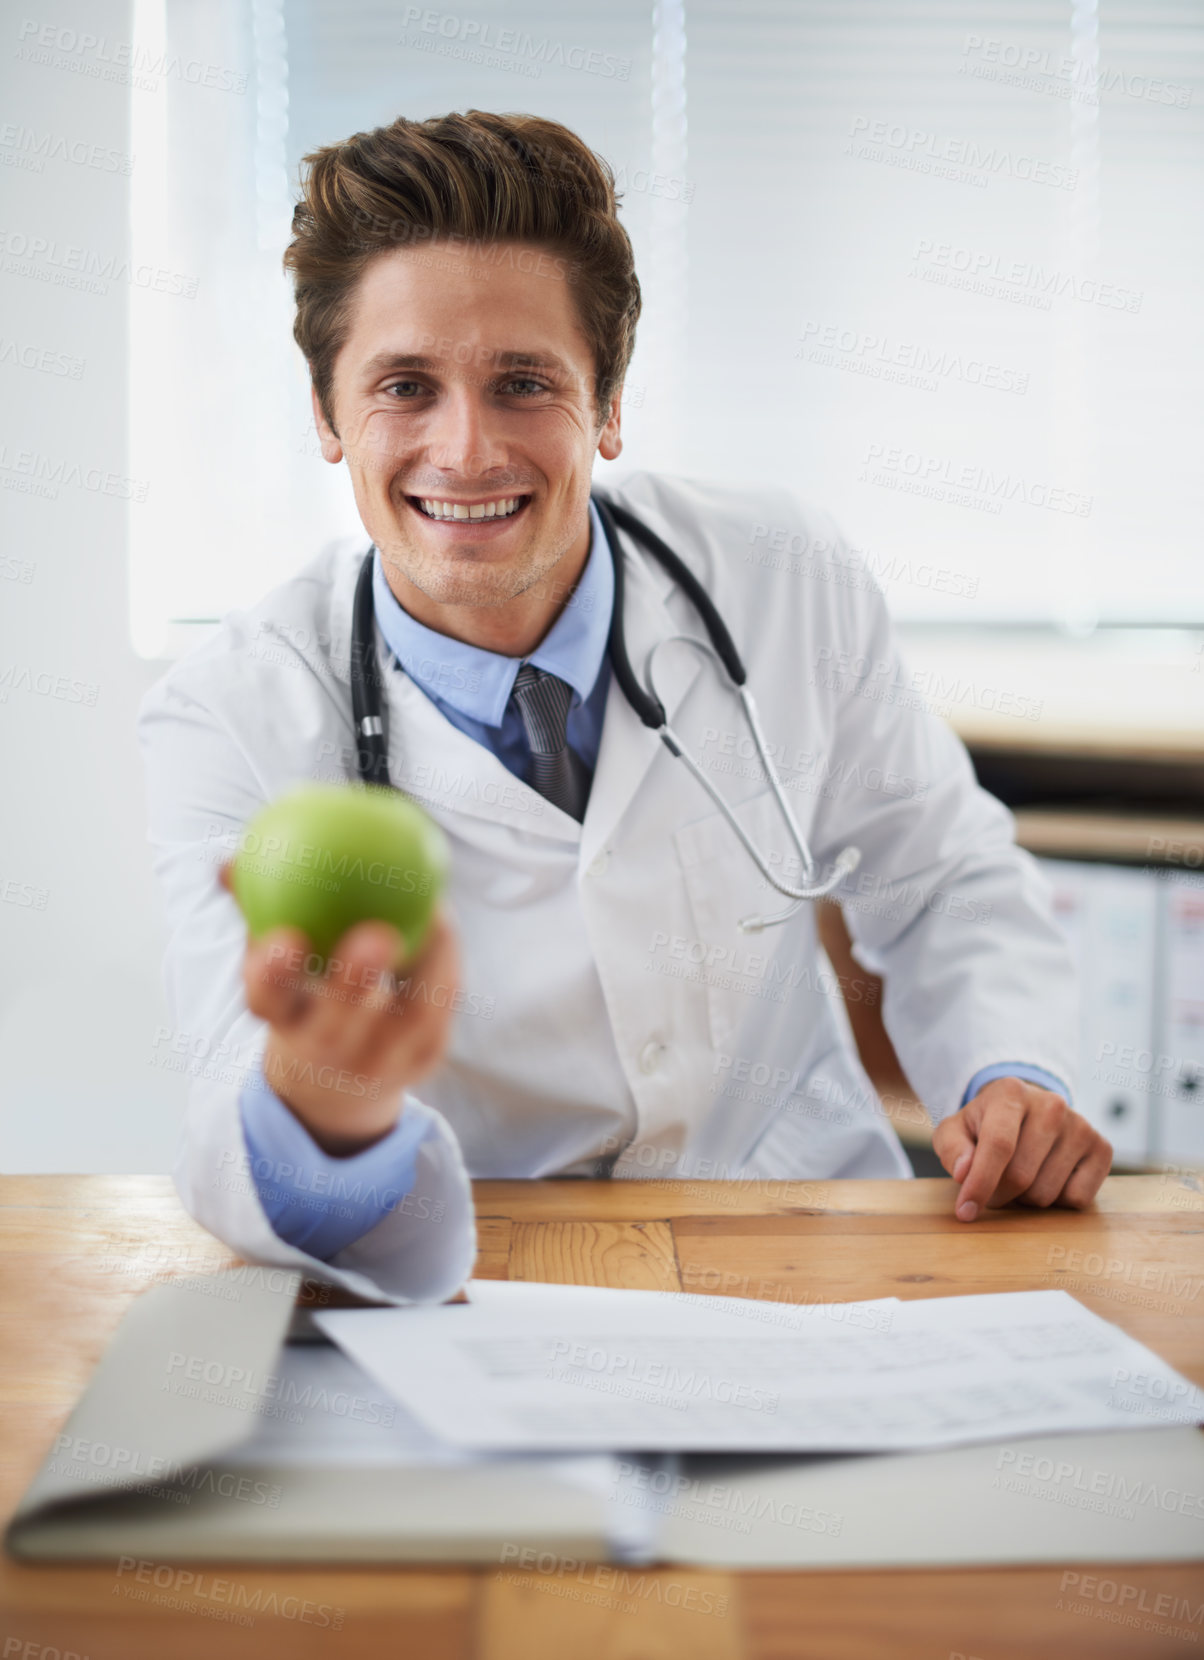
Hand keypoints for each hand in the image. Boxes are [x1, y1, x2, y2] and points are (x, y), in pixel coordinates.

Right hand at [220, 861, 458, 1155]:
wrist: (340, 1081)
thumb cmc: (303, 999)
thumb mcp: (275, 966)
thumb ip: (256, 911)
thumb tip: (229, 862)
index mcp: (283, 1023)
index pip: (268, 1002)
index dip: (273, 976)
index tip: (284, 939)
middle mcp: (327, 1052)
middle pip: (337, 1025)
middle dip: (354, 985)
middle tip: (375, 935)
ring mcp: (380, 1062)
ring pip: (405, 1017)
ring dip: (424, 962)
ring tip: (433, 912)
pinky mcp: (425, 1057)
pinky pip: (439, 1003)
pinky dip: (443, 958)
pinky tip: (442, 916)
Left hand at [932, 1077, 1110, 1221]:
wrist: (1026, 1113)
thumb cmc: (985, 1126)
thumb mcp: (956, 1130)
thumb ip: (952, 1149)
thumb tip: (965, 1172)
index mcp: (1011, 1093)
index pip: (998, 1146)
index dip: (980, 1183)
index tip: (965, 1211)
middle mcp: (1051, 1105)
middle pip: (1021, 1176)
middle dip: (999, 1195)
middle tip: (991, 1188)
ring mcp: (1081, 1126)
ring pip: (1047, 1193)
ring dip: (1025, 1200)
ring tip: (1019, 1178)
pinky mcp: (1102, 1148)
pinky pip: (1077, 1199)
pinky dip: (1057, 1201)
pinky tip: (1047, 1178)